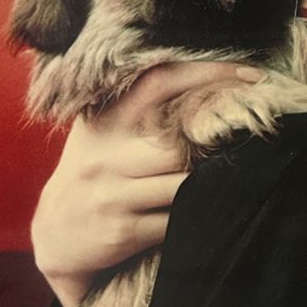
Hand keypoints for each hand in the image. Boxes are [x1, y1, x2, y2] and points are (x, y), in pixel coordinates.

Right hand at [30, 62, 258, 306]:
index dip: (208, 72)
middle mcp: (105, 155)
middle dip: (210, 148)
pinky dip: (192, 216)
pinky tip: (197, 212)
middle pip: (178, 146)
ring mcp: (112, 194)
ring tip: (219, 179)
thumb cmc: (91, 172)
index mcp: (105, 120)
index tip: (252, 74)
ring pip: (181, 184)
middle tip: (237, 145)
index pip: (160, 81)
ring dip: (206, 185)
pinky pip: (175, 220)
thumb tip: (206, 80)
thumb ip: (137, 106)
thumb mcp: (100, 131)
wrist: (54, 234)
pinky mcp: (121, 231)